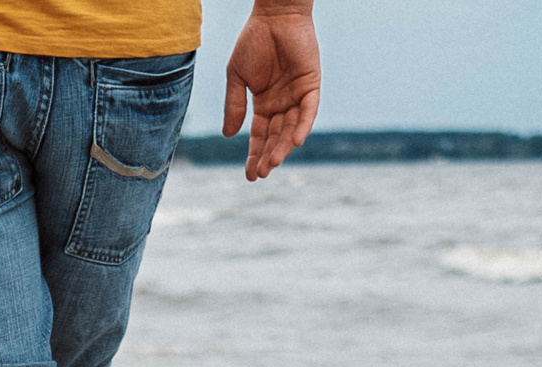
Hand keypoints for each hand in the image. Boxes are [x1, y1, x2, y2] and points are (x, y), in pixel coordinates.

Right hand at [223, 0, 321, 180]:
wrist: (274, 16)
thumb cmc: (253, 42)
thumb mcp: (236, 77)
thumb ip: (234, 105)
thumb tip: (229, 135)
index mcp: (264, 104)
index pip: (260, 136)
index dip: (254, 155)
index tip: (250, 175)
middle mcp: (282, 103)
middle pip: (275, 137)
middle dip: (268, 156)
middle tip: (260, 174)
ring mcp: (297, 95)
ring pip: (291, 128)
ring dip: (283, 146)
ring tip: (272, 163)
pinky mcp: (311, 85)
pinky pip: (308, 110)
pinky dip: (303, 125)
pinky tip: (294, 141)